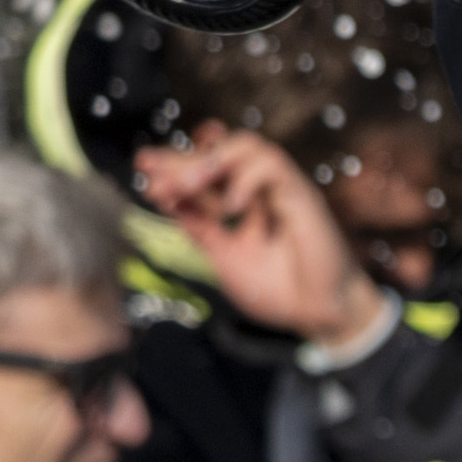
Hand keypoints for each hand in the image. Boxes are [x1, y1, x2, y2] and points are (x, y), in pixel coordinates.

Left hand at [136, 131, 387, 350]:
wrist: (318, 315)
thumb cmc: (280, 290)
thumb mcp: (225, 257)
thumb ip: (199, 228)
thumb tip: (166, 199)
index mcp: (241, 204)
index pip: (204, 172)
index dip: (173, 168)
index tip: (144, 174)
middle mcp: (261, 191)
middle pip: (219, 152)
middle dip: (181, 160)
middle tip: (152, 172)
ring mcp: (281, 191)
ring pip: (248, 145)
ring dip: (212, 160)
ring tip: (189, 185)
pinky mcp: (303, 196)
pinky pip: (273, 166)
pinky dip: (246, 179)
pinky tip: (230, 206)